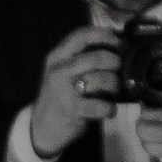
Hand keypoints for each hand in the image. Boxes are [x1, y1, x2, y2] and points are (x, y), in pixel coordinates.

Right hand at [28, 25, 123, 158]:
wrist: (42, 126)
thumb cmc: (59, 95)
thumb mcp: (62, 71)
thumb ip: (80, 58)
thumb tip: (114, 46)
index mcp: (56, 57)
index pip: (80, 36)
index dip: (103, 35)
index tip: (117, 41)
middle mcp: (58, 71)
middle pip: (94, 57)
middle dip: (113, 61)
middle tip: (119, 68)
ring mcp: (64, 90)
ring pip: (99, 79)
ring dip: (114, 84)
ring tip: (115, 89)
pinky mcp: (72, 109)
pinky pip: (98, 105)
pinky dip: (109, 108)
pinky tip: (109, 109)